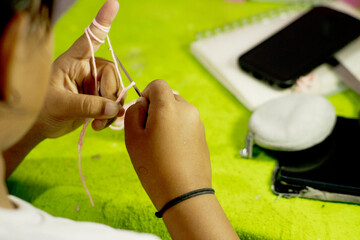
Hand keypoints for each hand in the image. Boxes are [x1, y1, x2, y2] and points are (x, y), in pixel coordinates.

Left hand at [37, 0, 122, 138]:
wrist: (38, 128)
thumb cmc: (40, 110)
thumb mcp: (61, 105)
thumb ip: (88, 106)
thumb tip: (114, 109)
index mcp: (72, 62)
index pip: (89, 39)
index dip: (102, 22)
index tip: (113, 3)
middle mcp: (85, 70)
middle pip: (111, 72)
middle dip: (111, 92)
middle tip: (104, 111)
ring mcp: (92, 86)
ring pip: (115, 89)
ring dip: (112, 108)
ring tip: (98, 124)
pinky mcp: (96, 100)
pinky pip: (113, 104)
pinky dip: (111, 115)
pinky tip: (100, 125)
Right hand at [124, 80, 211, 209]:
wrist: (184, 193)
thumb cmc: (154, 166)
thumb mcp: (133, 137)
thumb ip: (134, 112)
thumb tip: (143, 103)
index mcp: (169, 106)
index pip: (158, 84)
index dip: (146, 94)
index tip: (142, 112)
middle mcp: (188, 109)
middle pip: (169, 97)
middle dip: (156, 108)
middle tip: (149, 133)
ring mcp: (198, 122)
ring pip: (178, 111)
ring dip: (167, 119)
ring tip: (160, 145)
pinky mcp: (203, 135)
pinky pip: (186, 123)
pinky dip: (177, 130)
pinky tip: (172, 151)